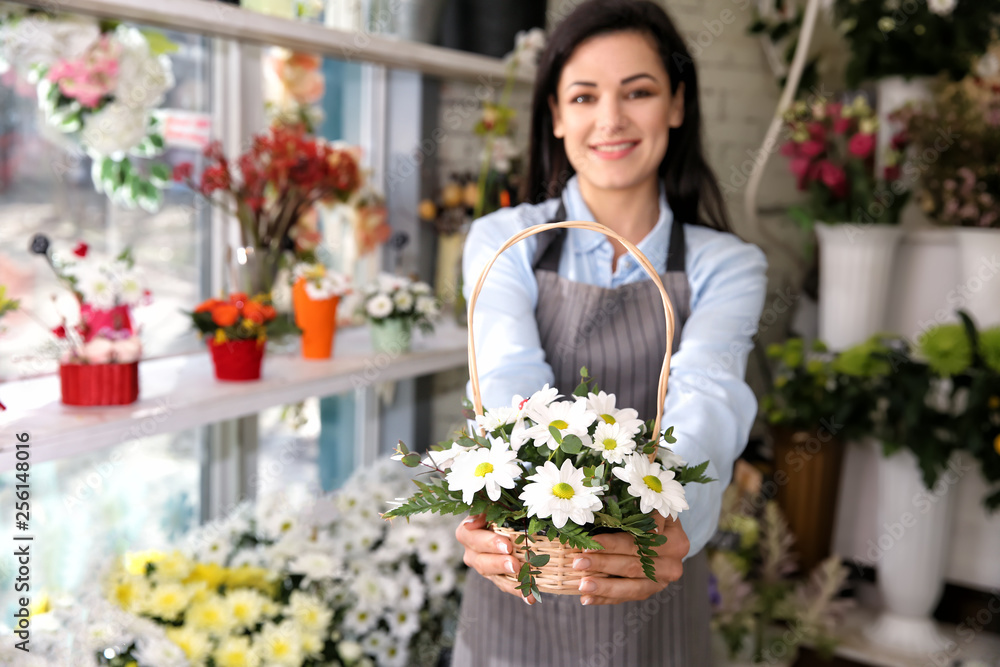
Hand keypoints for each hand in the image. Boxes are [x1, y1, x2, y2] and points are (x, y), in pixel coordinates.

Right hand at [455, 513, 537, 604]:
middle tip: (515, 564)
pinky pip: (505, 585)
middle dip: (498, 562)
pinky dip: (519, 591)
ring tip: (525, 581)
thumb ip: (491, 507)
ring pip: (491, 575)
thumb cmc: (506, 508)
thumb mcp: (498, 504)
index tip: (507, 544)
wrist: (515, 523)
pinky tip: (530, 597)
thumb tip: (485, 516)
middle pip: (479, 559)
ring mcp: (483, 565)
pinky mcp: (496, 577)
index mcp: (468, 529)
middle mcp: (472, 550)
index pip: (468, 535)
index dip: (487, 541)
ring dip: (508, 579)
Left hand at [572, 513, 689, 605]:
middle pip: (634, 565)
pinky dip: (605, 598)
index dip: (615, 542)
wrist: (668, 537)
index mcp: (674, 539)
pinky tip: (587, 598)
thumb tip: (595, 517)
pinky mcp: (651, 592)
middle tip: (579, 562)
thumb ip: (632, 513)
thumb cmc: (651, 516)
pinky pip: (626, 597)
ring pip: (632, 587)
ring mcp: (662, 581)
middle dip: (604, 563)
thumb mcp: (648, 508)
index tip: (592, 541)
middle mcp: (672, 563)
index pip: (641, 541)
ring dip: (604, 587)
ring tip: (582, 584)